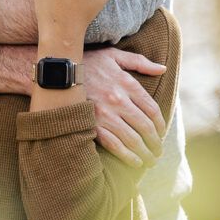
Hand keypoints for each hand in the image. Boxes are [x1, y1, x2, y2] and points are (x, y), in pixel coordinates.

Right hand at [80, 48, 166, 166]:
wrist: (57, 72)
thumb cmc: (88, 62)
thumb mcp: (115, 56)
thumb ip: (140, 62)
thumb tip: (162, 68)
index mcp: (127, 83)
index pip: (152, 109)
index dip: (160, 124)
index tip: (162, 133)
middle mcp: (119, 100)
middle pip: (145, 127)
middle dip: (155, 142)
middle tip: (159, 151)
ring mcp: (105, 114)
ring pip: (133, 139)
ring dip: (145, 153)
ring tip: (150, 160)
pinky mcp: (92, 126)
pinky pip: (115, 145)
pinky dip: (128, 156)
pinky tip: (135, 162)